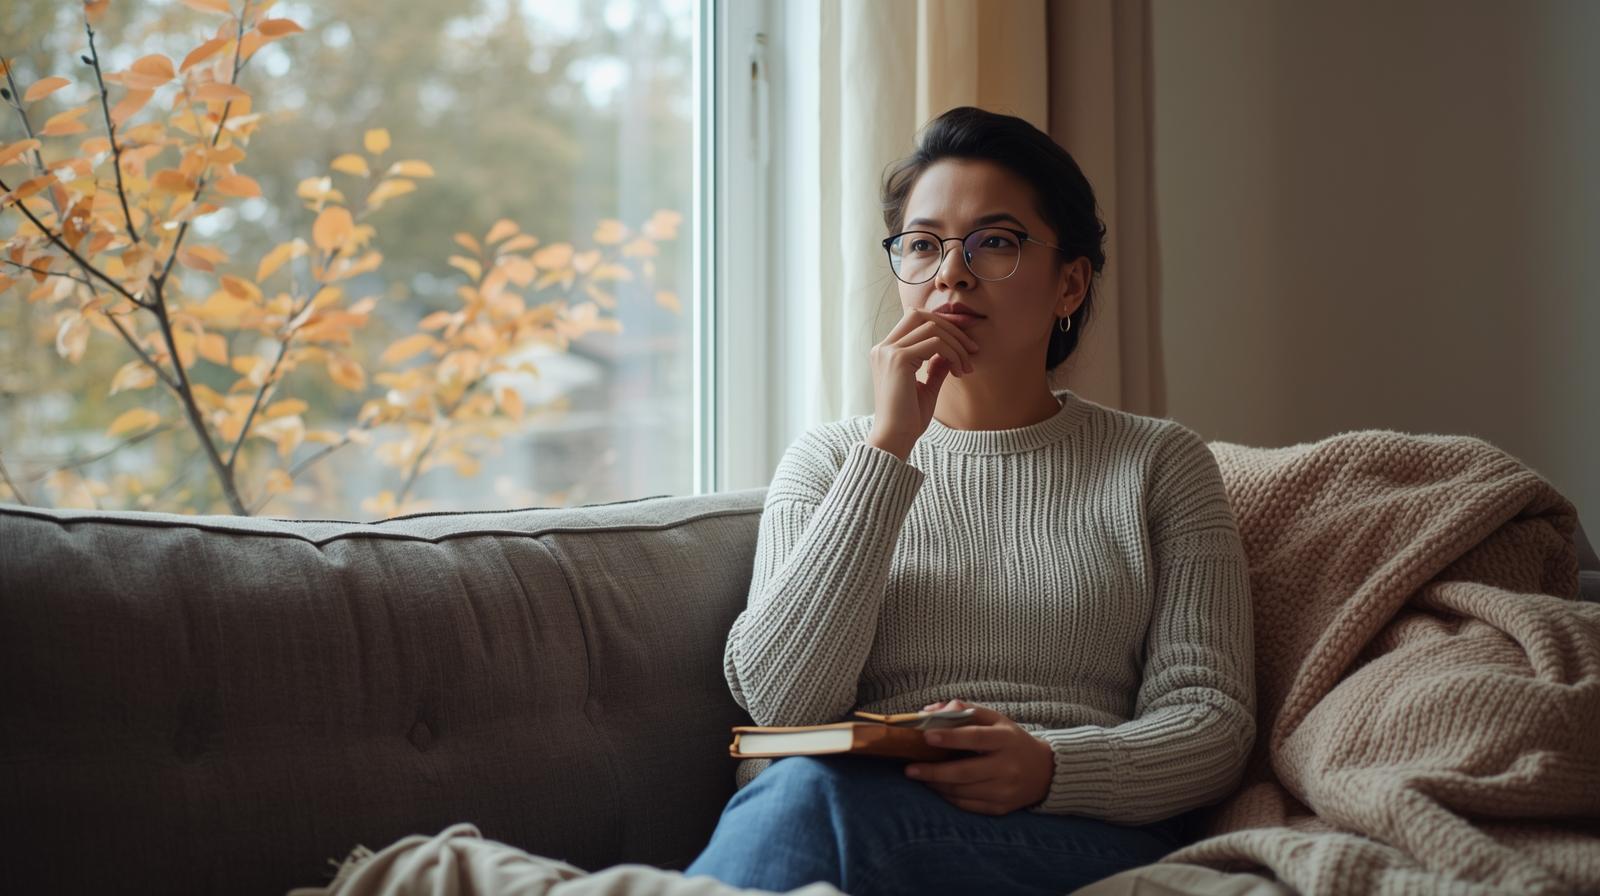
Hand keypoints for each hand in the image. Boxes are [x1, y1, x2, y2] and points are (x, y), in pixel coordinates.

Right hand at [865, 306, 980, 458]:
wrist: (895, 438)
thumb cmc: (908, 419)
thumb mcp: (926, 388)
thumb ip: (936, 367)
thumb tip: (951, 353)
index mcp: (886, 352)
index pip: (914, 320)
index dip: (942, 323)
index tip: (967, 335)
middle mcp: (883, 348)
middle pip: (919, 314)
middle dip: (950, 326)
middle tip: (972, 347)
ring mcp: (888, 352)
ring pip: (931, 327)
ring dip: (956, 344)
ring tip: (966, 367)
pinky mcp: (898, 359)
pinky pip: (935, 344)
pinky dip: (953, 354)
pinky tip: (960, 372)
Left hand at [903, 699, 1055, 815]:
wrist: (1044, 771)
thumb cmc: (1011, 740)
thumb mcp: (995, 719)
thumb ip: (965, 711)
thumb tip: (930, 711)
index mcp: (1006, 739)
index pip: (976, 737)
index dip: (951, 737)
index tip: (927, 736)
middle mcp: (1008, 766)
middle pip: (966, 772)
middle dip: (934, 771)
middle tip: (910, 769)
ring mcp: (1005, 790)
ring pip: (964, 791)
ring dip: (937, 785)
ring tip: (919, 776)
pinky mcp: (1001, 808)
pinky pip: (968, 805)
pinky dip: (949, 797)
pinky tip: (937, 787)